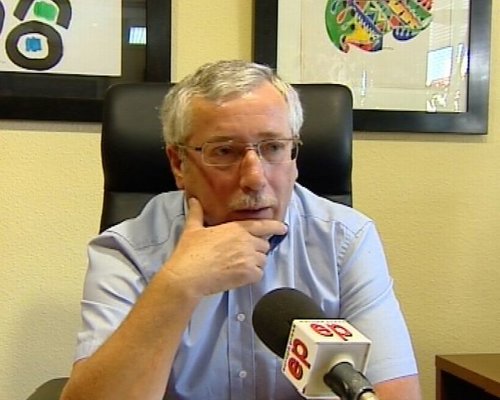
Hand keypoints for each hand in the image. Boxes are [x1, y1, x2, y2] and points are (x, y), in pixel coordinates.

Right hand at [162, 197, 286, 296]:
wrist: (188, 275)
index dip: (275, 226)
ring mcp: (249, 258)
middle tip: (244, 254)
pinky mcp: (248, 274)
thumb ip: (197, 214)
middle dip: (257, 249)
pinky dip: (252, 276)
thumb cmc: (189, 252)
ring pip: (263, 260)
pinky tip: (239, 276)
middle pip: (264, 244)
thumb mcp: (192, 229)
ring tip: (239, 266)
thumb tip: (194, 201)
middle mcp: (246, 241)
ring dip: (255, 263)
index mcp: (236, 228)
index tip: (283, 228)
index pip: (263, 225)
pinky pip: (259, 274)